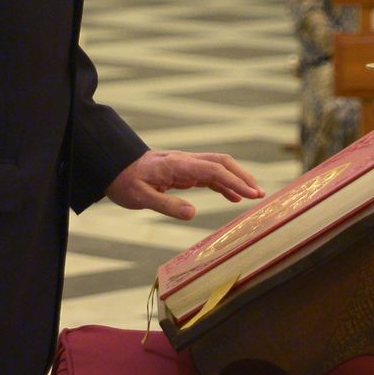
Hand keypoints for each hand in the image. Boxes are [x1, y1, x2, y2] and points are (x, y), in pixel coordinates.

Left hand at [105, 150, 263, 220]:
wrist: (113, 167)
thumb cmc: (124, 182)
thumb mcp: (140, 197)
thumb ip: (166, 204)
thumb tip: (192, 213)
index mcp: (177, 165)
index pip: (213, 170)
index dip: (234, 181)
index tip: (251, 194)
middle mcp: (185, 161)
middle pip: (221, 162)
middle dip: (242, 176)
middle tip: (260, 194)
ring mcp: (185, 165)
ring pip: (218, 167)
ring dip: (237, 179)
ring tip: (254, 196)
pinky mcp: (183, 171)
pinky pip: (209, 175)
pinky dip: (224, 184)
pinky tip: (234, 198)